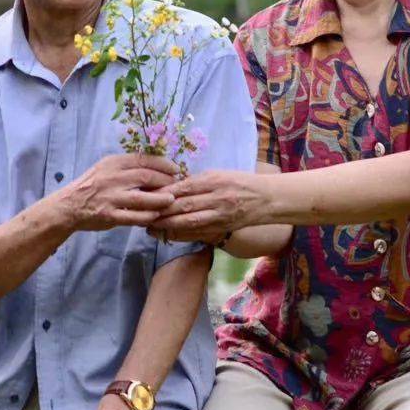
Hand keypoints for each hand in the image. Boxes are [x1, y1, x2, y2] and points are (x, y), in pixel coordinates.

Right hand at [63, 153, 178, 232]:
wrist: (68, 205)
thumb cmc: (91, 185)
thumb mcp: (106, 168)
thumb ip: (127, 167)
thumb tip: (155, 166)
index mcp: (113, 163)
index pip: (143, 159)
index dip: (163, 163)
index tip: (176, 169)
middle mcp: (112, 178)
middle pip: (146, 176)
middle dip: (166, 180)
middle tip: (177, 185)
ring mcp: (110, 197)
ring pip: (143, 198)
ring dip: (161, 199)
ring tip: (172, 200)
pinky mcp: (109, 215)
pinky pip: (134, 217)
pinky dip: (148, 216)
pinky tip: (156, 215)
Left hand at [148, 169, 265, 243]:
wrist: (266, 198)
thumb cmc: (240, 182)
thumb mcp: (218, 174)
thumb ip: (196, 181)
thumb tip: (171, 186)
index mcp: (213, 181)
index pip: (183, 187)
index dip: (164, 193)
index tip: (147, 195)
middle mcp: (216, 198)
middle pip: (183, 206)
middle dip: (161, 211)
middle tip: (143, 213)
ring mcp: (220, 215)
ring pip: (189, 221)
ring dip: (168, 225)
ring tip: (151, 226)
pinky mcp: (222, 228)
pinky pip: (199, 232)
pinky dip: (182, 234)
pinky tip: (168, 235)